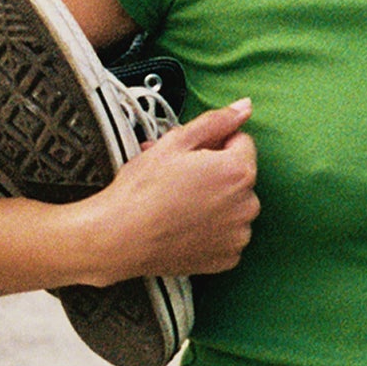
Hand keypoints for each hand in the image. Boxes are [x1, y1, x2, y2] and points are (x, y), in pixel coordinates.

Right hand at [69, 99, 259, 285]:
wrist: (119, 237)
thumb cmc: (142, 190)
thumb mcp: (175, 142)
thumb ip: (216, 121)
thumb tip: (244, 107)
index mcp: (238, 171)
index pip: (242, 142)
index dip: (214, 144)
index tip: (190, 157)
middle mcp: (246, 205)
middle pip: (239, 175)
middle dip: (216, 173)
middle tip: (181, 179)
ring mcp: (238, 235)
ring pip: (234, 205)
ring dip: (216, 201)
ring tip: (180, 203)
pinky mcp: (227, 258)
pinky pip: (228, 234)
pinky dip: (213, 230)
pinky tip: (185, 225)